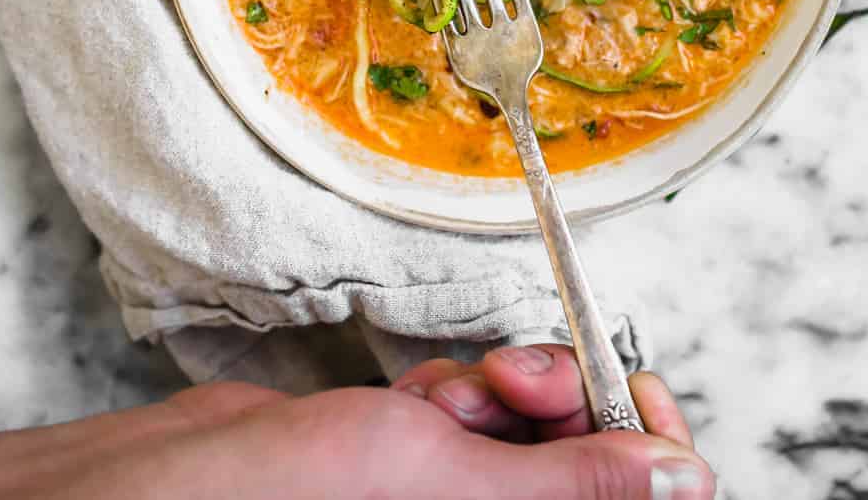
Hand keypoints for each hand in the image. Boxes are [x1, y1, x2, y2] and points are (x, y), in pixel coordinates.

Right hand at [0, 345, 714, 499]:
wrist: (183, 481)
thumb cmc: (291, 499)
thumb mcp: (451, 488)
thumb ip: (573, 486)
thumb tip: (683, 477)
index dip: (648, 452)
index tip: (634, 397)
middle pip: (590, 460)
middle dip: (564, 405)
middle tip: (520, 379)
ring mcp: (460, 499)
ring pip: (534, 431)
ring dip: (502, 391)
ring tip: (452, 393)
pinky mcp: (426, 462)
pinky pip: (480, 415)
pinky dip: (459, 388)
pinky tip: (423, 394)